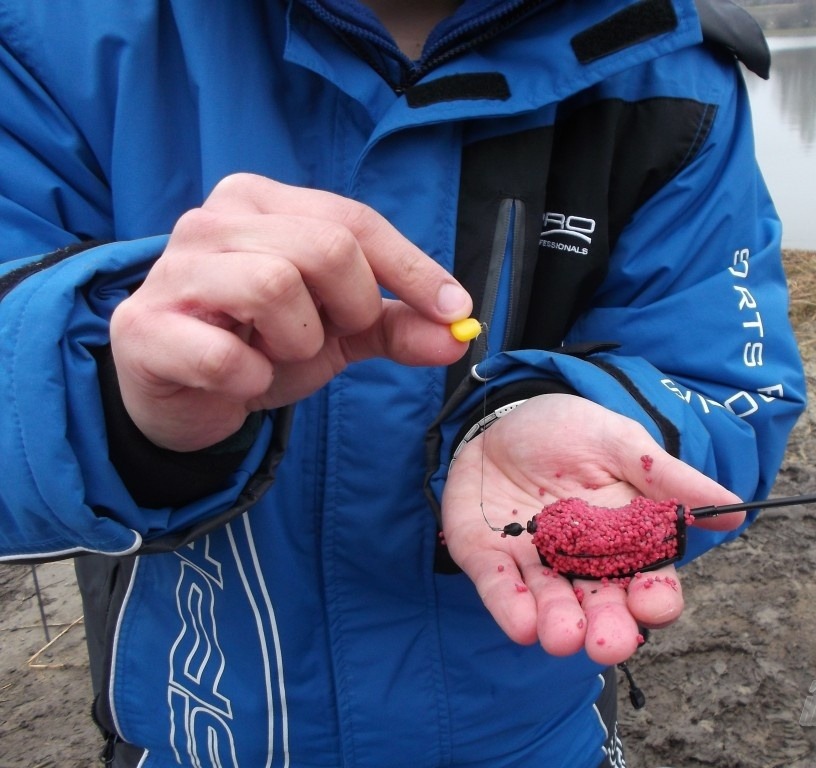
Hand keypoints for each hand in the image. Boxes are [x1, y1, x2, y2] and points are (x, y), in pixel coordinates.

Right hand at [110, 174, 472, 450]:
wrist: (180, 395)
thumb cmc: (258, 345)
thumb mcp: (336, 330)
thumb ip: (395, 325)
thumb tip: (458, 334)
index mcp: (260, 203)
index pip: (354, 220)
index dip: (412, 268)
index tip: (455, 310)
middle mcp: (212, 221)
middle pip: (324, 247)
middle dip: (350, 305)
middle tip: (328, 336)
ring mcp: (172, 271)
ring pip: (274, 287)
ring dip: (297, 342)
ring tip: (274, 353)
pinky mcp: (143, 328)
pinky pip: (225, 356)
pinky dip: (251, 379)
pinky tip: (240, 379)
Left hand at [441, 394, 744, 664]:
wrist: (504, 418)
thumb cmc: (570, 431)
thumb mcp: (621, 443)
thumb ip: (667, 478)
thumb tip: (733, 507)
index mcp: (625, 541)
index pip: (648, 581)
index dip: (654, 598)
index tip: (654, 604)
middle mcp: (582, 563)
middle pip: (602, 607)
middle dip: (607, 629)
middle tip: (608, 643)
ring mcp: (534, 565)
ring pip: (551, 607)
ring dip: (559, 626)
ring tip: (564, 639)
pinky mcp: (489, 560)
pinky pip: (500, 588)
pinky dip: (509, 608)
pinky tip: (522, 626)